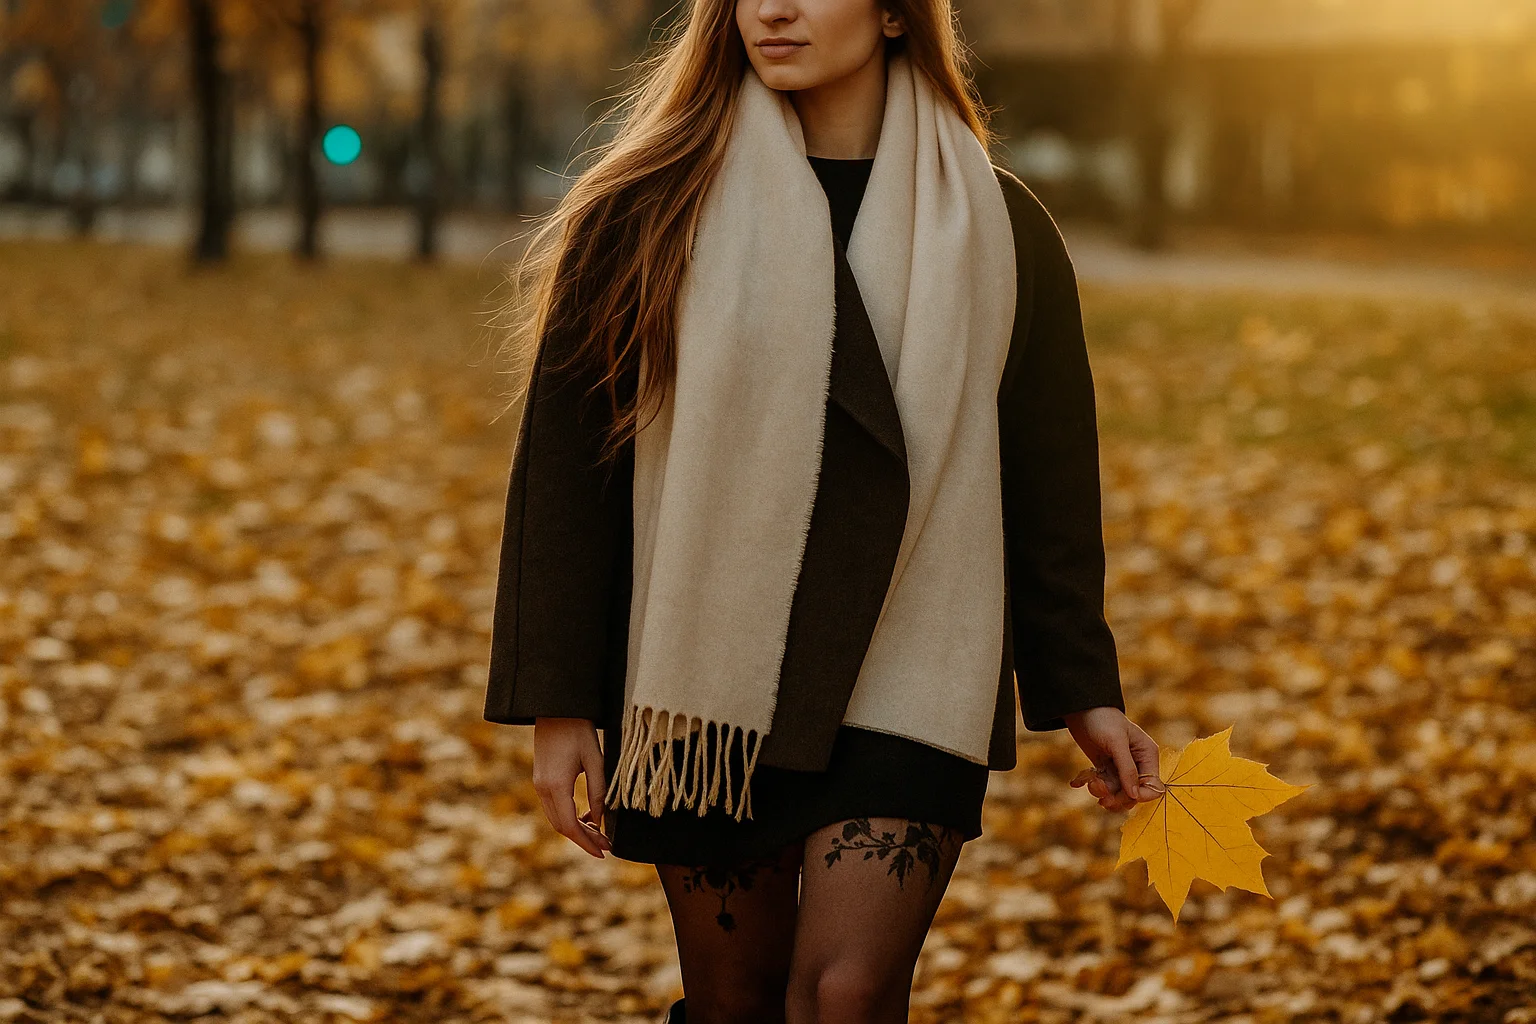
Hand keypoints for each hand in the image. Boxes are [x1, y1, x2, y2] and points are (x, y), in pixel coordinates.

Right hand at [532, 717, 612, 857]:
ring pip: (556, 818)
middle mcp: (543, 788)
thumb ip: (598, 792)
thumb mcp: (595, 760)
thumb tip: (601, 821)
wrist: (556, 708)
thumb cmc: (579, 730)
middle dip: (583, 839)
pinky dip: (569, 816)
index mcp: (556, 786)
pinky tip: (586, 816)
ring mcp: (539, 784)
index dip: (586, 842)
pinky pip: (554, 807)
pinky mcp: (541, 779)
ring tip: (599, 833)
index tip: (603, 852)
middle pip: (561, 826)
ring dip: (576, 829)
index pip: (570, 826)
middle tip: (605, 846)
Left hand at [1064, 707, 1164, 811]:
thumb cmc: (1103, 720)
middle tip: (1100, 792)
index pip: (1153, 786)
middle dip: (1117, 797)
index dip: (1140, 795)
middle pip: (1134, 794)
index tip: (1122, 794)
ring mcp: (1121, 767)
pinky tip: (1080, 782)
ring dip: (1102, 792)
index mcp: (1147, 755)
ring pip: (1117, 793)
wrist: (1080, 709)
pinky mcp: (1106, 768)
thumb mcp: (1116, 742)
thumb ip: (1127, 769)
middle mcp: (1137, 764)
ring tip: (1091, 783)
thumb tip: (1134, 795)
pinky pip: (1104, 787)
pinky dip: (1093, 786)